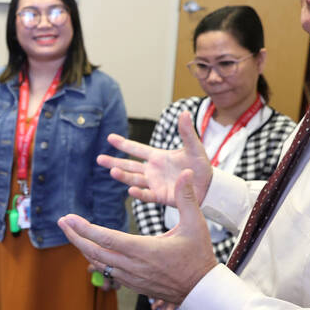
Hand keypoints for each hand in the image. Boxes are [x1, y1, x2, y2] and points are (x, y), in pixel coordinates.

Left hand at [58, 170, 217, 304]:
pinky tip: (90, 249)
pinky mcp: (132, 284)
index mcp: (144, 250)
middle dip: (75, 236)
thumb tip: (187, 173)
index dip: (84, 228)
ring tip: (71, 232)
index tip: (67, 218)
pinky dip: (95, 258)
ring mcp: (130, 277)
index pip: (106, 238)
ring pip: (99, 262)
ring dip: (83, 247)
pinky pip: (107, 271)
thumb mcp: (196, 224)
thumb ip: (187, 198)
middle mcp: (132, 266)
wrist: (201, 290)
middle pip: (95, 251)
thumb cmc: (199, 256)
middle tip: (62, 222)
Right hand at [98, 113, 212, 207]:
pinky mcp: (161, 197)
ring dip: (123, 176)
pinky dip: (139, 193)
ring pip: (134, 179)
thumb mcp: (194, 147)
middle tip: (99, 159)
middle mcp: (152, 170)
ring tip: (112, 171)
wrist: (209, 187)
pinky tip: (131, 190)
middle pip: (129, 165)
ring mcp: (155, 184)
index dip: (124, 144)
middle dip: (114, 162)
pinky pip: (148, 195)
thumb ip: (187, 132)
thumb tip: (184, 112)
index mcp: (157, 157)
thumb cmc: (200, 166)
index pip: (137, 149)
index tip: (110, 137)